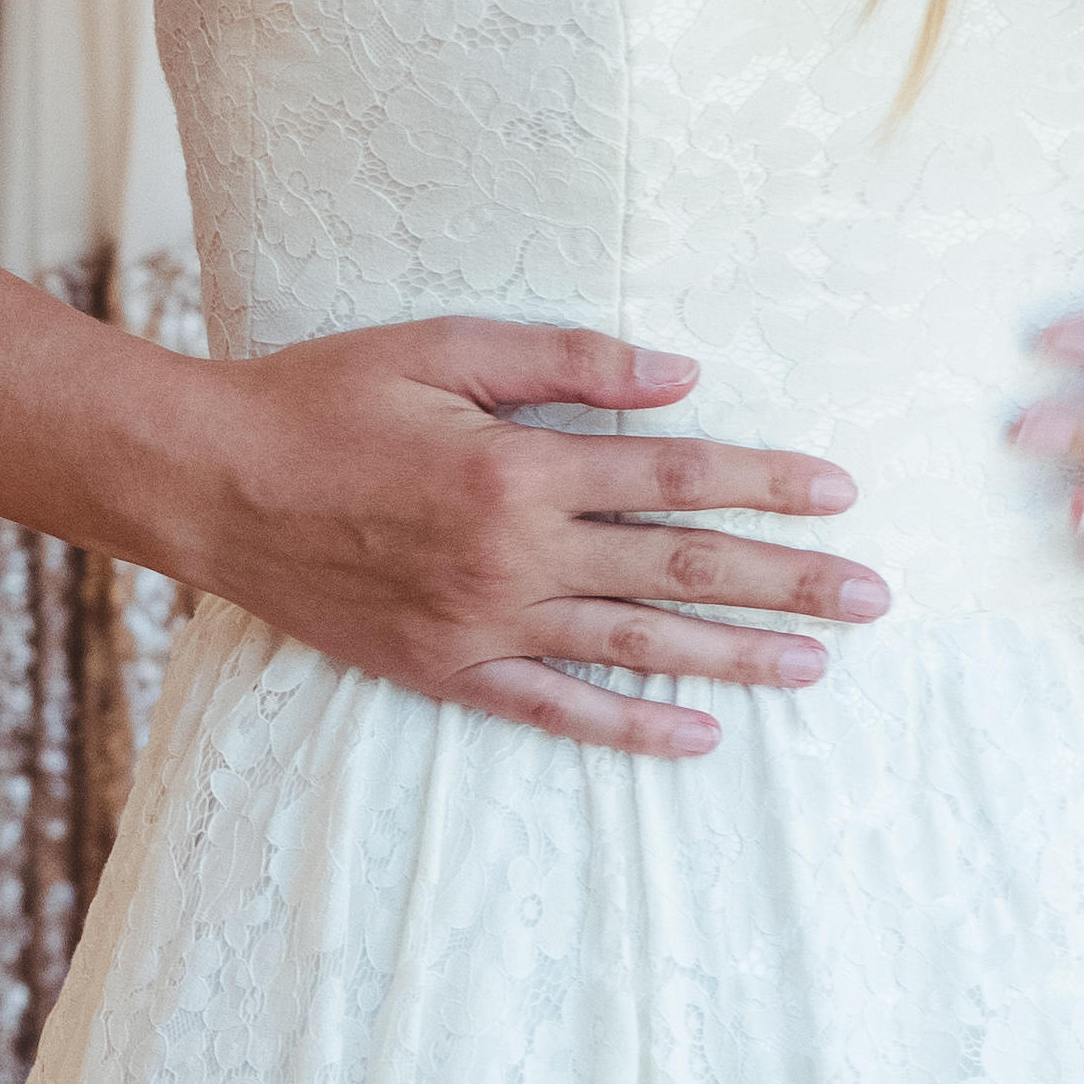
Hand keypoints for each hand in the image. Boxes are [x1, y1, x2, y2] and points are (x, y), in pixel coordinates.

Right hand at [163, 315, 883, 760]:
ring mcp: (481, 624)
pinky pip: (553, 709)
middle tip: (874, 599)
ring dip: (735, 659)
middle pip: (681, 571)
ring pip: (636, 648)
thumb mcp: (440, 347)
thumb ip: (566, 360)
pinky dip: (628, 725)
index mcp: (519, 467)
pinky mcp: (444, 670)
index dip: (766, 483)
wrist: (209, 484)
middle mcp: (514, 556)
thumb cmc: (320, 399)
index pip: (678, 476)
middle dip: (787, 583)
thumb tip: (685, 376)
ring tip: (815, 666)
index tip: (840, 493)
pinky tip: (696, 735)